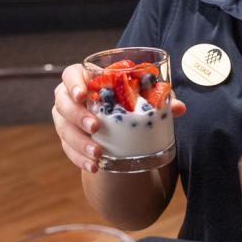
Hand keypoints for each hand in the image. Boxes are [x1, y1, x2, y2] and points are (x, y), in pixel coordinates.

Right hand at [51, 64, 185, 172]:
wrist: (114, 123)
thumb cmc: (125, 101)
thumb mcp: (140, 98)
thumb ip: (157, 99)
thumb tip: (179, 108)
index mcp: (85, 80)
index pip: (70, 75)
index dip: (73, 83)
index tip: (84, 94)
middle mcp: (69, 98)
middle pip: (63, 103)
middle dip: (77, 116)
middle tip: (95, 127)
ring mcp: (66, 120)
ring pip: (63, 130)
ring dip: (79, 143)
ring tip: (98, 153)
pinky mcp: (67, 140)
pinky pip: (68, 150)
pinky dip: (80, 159)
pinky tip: (94, 166)